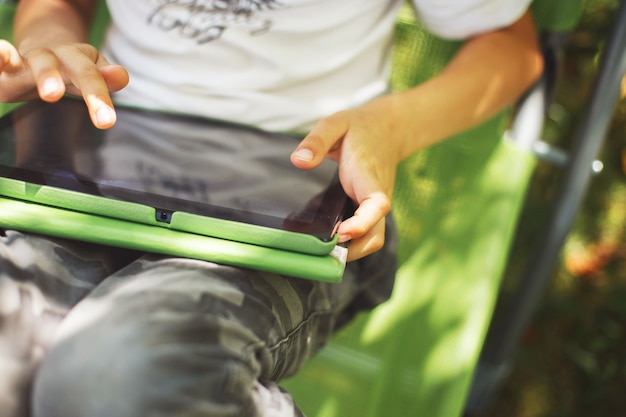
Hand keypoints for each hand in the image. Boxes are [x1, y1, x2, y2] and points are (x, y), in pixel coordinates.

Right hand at [0, 38, 127, 128]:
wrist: (44, 47)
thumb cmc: (73, 68)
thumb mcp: (91, 70)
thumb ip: (106, 76)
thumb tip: (121, 76)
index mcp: (76, 58)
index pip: (89, 77)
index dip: (98, 97)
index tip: (106, 121)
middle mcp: (53, 56)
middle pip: (57, 65)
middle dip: (59, 78)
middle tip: (56, 96)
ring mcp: (29, 60)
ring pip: (37, 62)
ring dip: (41, 73)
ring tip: (48, 92)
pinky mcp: (8, 68)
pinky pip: (3, 58)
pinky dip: (0, 56)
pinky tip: (1, 54)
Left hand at [291, 96, 403, 260]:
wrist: (388, 128)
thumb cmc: (360, 128)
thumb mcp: (335, 123)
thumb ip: (317, 141)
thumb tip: (299, 161)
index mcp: (368, 176)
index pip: (377, 205)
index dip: (362, 223)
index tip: (342, 233)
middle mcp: (375, 196)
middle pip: (376, 235)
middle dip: (354, 251)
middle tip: (321, 252)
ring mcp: (374, 206)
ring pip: (372, 238)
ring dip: (350, 251)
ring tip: (318, 251)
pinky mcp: (369, 209)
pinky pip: (364, 232)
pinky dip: (348, 242)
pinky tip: (322, 238)